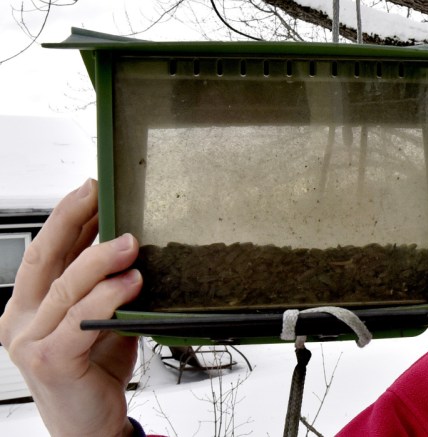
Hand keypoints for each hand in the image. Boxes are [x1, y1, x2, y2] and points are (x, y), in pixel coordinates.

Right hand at [0, 179, 142, 436]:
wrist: (90, 426)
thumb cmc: (93, 371)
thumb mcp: (98, 318)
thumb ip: (103, 286)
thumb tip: (127, 243)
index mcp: (29, 304)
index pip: (45, 250)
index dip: (66, 215)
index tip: (92, 188)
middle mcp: (20, 319)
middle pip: (43, 257)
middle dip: (71, 219)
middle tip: (99, 195)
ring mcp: (30, 341)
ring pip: (65, 288)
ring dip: (100, 260)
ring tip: (130, 243)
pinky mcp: (50, 361)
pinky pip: (80, 322)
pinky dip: (107, 298)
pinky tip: (130, 283)